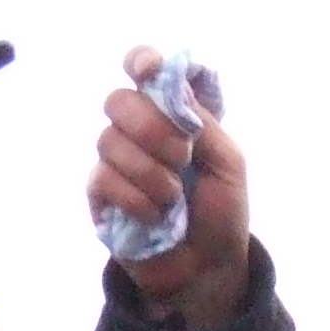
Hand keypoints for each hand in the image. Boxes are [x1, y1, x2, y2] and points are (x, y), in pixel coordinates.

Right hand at [87, 46, 251, 330]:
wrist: (207, 269)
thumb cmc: (222, 213)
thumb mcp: (229, 163)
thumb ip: (204, 122)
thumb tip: (172, 86)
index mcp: (172, 115)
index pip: (144, 70)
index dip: (141, 61)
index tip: (148, 71)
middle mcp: (138, 131)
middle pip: (118, 100)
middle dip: (152, 128)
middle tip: (183, 157)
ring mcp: (115, 161)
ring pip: (109, 141)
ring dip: (151, 172)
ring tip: (174, 199)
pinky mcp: (100, 195)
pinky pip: (104, 179)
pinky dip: (137, 198)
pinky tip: (155, 216)